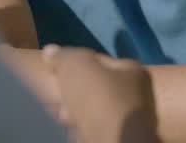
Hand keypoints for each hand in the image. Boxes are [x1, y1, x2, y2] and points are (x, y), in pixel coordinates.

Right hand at [43, 45, 158, 142]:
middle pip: (95, 86)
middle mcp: (135, 94)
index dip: (77, 62)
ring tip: (61, 114)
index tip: (57, 70)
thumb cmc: (99, 98)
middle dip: (73, 90)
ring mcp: (127, 119)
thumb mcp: (77, 65)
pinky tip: (69, 127)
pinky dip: (79, 126)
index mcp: (132, 71)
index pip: (101, 60)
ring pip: (92, 109)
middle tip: (58, 95)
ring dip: (74, 111)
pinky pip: (92, 127)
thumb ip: (64, 56)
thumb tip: (50, 51)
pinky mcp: (116, 137)